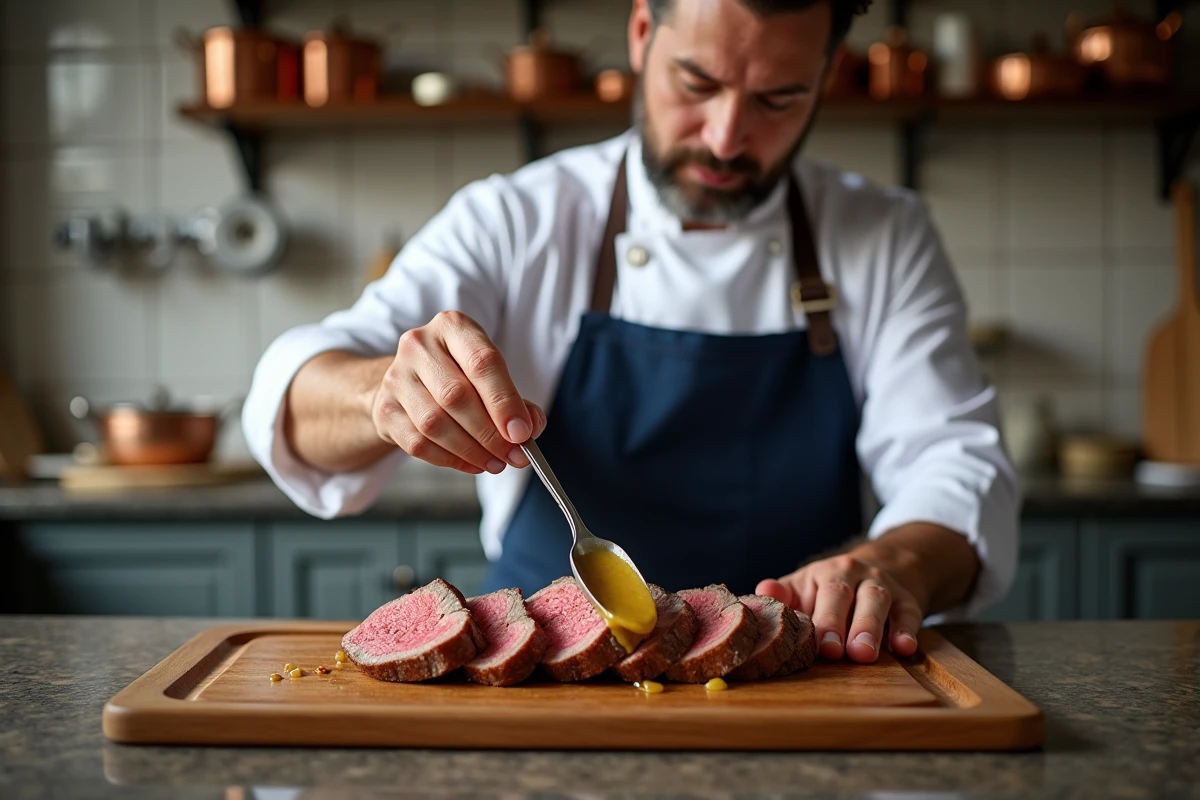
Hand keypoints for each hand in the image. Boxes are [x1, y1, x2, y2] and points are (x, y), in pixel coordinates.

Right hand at [372, 310, 545, 474]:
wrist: (406, 382)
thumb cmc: (456, 375)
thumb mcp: (489, 374)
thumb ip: (515, 400)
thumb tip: (530, 427)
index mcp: (452, 327)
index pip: (483, 363)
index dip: (504, 402)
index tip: (522, 432)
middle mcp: (419, 345)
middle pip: (457, 395)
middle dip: (490, 433)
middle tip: (513, 455)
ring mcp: (396, 376)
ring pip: (435, 423)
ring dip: (471, 450)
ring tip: (495, 463)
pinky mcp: (384, 409)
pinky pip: (418, 443)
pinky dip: (449, 459)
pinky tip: (470, 463)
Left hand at [755, 554, 926, 663]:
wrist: (880, 570)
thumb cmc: (830, 590)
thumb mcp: (805, 588)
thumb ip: (783, 595)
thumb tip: (760, 591)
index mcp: (823, 573)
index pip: (818, 592)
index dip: (816, 618)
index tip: (814, 644)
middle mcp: (852, 574)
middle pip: (842, 595)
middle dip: (837, 623)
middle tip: (833, 652)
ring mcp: (881, 586)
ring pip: (875, 601)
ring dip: (870, 628)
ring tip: (863, 654)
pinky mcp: (907, 601)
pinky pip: (909, 614)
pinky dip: (906, 630)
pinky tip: (904, 647)